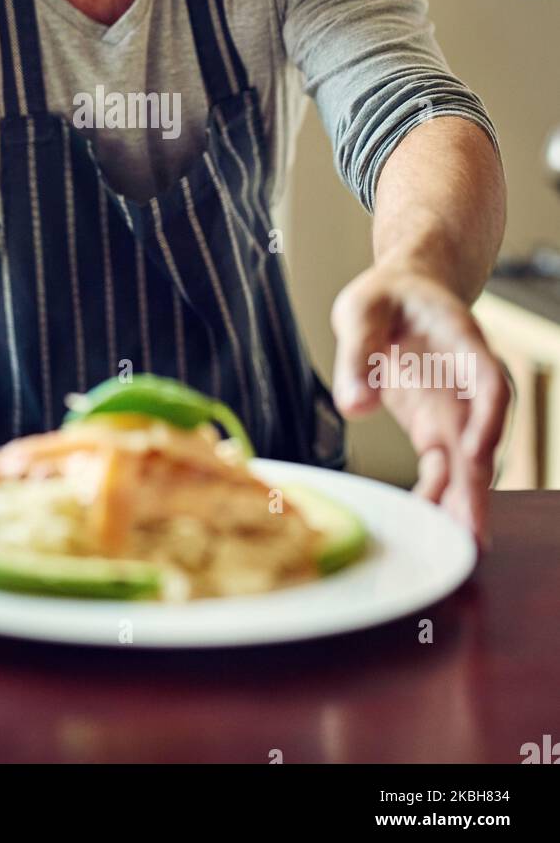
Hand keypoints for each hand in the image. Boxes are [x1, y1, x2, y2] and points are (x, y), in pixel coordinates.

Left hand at [330, 265, 510, 547]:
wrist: (399, 296)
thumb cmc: (386, 296)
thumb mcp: (362, 309)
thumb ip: (357, 353)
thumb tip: (353, 407)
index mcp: (462, 343)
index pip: (488, 382)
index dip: (488, 417)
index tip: (477, 451)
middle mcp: (467, 384)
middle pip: (481, 438)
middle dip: (477, 486)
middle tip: (472, 532)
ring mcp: (454, 409)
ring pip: (465, 463)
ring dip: (461, 502)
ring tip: (455, 547)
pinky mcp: (434, 428)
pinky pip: (441, 468)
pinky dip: (436, 497)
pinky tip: (427, 527)